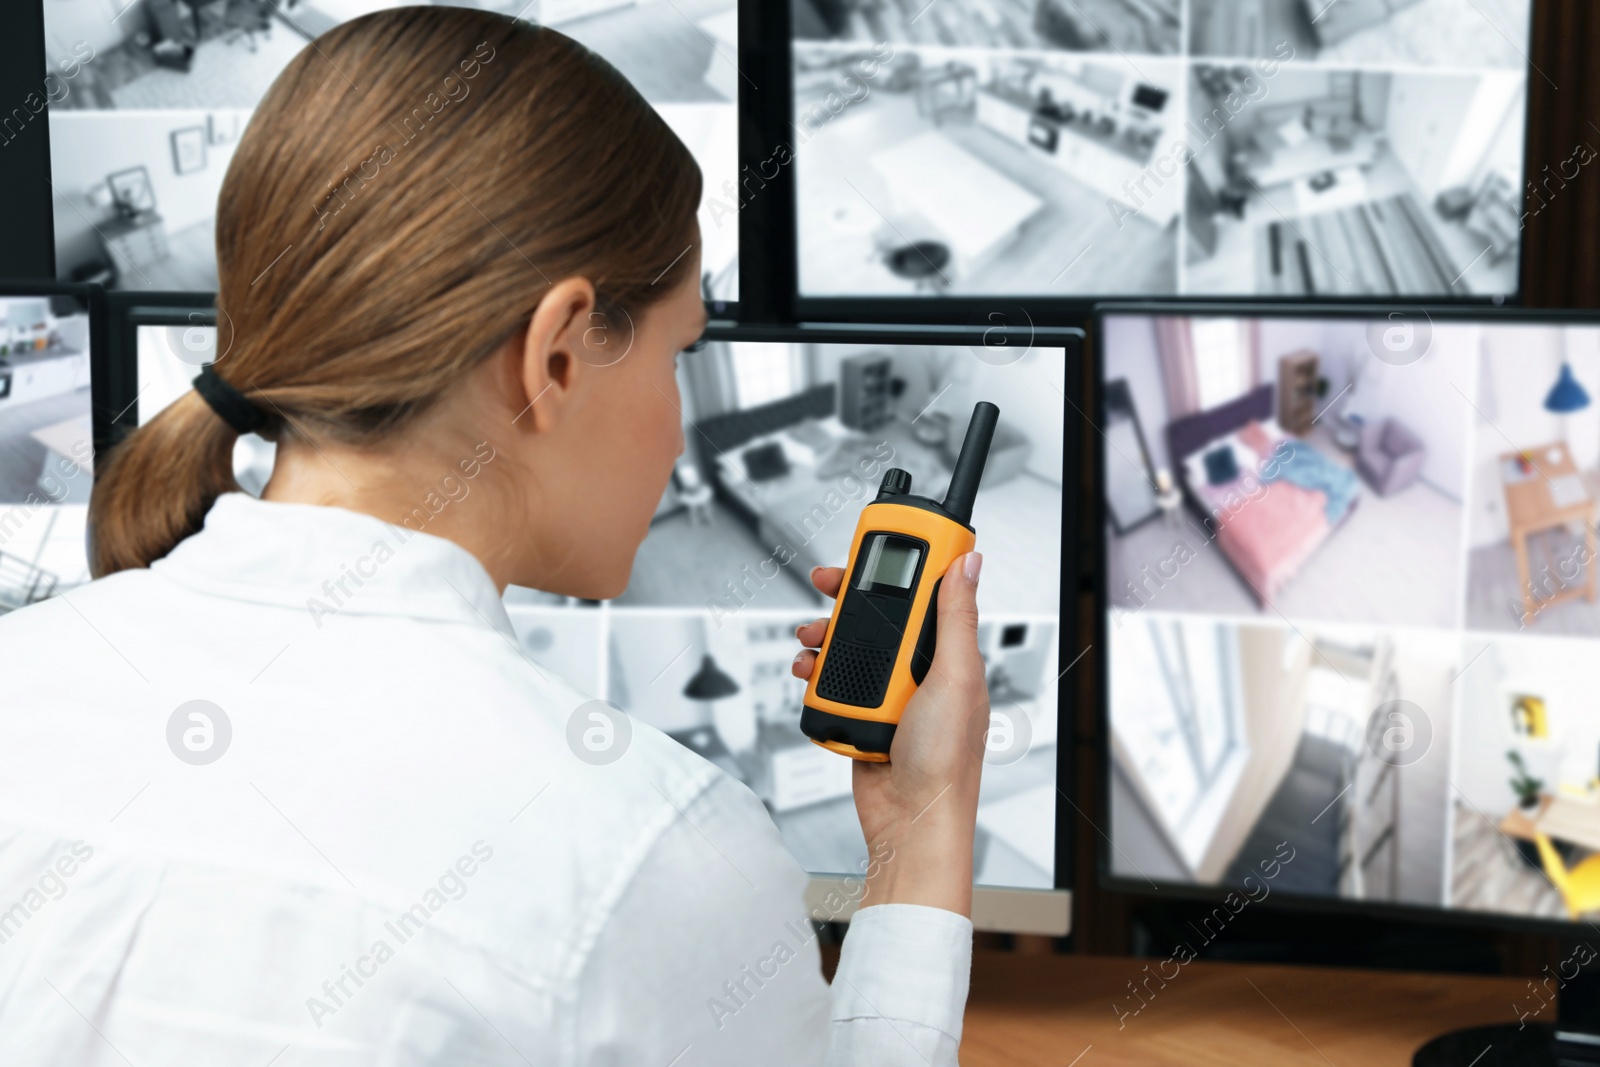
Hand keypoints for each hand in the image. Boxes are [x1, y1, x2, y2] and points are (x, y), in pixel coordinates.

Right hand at [793, 552, 988, 916]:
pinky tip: (809, 671)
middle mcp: (922, 672)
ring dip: (826, 636)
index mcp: (951, 658)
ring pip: (851, 646)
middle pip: (880, 616)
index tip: (877, 547)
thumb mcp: (956, 679)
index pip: (927, 596)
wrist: (910, 821)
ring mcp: (891, 694)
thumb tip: (970, 565)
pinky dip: (816, 673)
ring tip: (811, 637)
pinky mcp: (863, 715)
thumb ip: (957, 619)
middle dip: (850, 599)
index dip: (903, 567)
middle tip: (826, 583)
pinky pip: (834, 682)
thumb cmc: (946, 762)